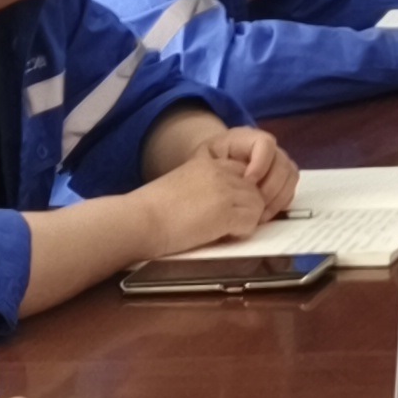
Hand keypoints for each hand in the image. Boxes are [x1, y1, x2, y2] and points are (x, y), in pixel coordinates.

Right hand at [134, 140, 276, 251]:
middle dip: (247, 209)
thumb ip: (205, 187)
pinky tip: (222, 235)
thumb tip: (221, 204)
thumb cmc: (152, 209)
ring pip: (258, 206)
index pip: (244, 172)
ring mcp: (225, 191)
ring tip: (224, 231)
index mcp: (209, 163)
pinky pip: (251, 223)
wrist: (140, 220)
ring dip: (246, 221)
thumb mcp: (183, 185)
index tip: (228, 209)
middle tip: (229, 224)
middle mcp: (221, 172)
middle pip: (255, 190)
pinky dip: (241, 233)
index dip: (241, 193)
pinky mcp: (225, 212)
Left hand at [202, 122, 296, 214]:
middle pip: (282, 162)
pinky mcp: (280, 179)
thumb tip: (229, 186)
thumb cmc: (201, 168)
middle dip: (271, 187)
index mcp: (246, 138)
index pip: (265, 143)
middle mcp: (266, 148)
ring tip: (259, 215)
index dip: (261, 163)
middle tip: (255, 206)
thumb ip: (213, 168)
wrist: (205, 173)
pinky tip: (263, 215)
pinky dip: (280, 203)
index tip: (247, 183)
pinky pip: (290, 189)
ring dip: (278, 197)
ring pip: (290, 176)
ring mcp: (276, 163)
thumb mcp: (200, 162)